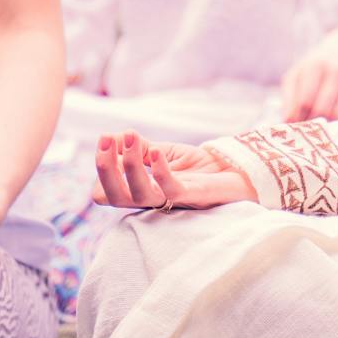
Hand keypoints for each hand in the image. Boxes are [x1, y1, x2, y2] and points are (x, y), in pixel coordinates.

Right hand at [93, 132, 256, 210]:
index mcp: (140, 192)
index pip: (106, 193)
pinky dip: (160, 170)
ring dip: (129, 166)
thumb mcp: (162, 152)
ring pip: (138, 196)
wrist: (234, 171)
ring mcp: (171, 201)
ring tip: (129, 139)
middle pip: (115, 198)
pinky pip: (171, 189)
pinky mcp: (192, 196)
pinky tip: (155, 150)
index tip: (107, 141)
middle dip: (104, 169)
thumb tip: (112, 136)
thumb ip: (139, 147)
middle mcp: (151, 201)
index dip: (102, 168)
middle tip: (104, 141)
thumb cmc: (197, 166)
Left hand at [280, 33, 337, 123]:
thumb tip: (287, 122)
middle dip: (313, 122)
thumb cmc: (314, 70)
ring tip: (323, 122)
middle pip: (322, 109)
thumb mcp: (296, 76)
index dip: (299, 117)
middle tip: (310, 126)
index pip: (305, 102)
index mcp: (314, 66)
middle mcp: (336, 69)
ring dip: (329, 123)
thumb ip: (289, 99)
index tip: (297, 124)